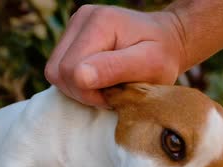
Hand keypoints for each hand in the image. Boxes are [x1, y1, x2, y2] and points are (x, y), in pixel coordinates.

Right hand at [45, 5, 183, 106]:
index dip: (90, 92)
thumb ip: (114, 69)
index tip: (117, 93)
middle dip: (83, 91)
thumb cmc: (163, 55)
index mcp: (99, 22)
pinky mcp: (72, 36)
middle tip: (112, 92)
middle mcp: (81, 18)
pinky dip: (77, 81)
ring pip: (55, 72)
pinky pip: (59, 69)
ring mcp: (74, 25)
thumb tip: (79, 76)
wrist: (167, 39)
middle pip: (57, 71)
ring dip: (79, 88)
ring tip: (107, 85)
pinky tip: (99, 79)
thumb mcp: (149, 65)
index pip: (70, 70)